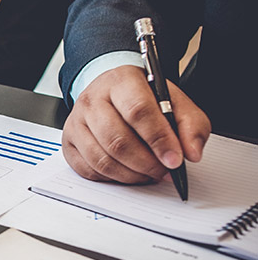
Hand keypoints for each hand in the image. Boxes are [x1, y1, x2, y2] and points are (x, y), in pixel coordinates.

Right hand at [61, 65, 210, 182]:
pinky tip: (127, 173)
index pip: (138, 111)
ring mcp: (76, 121)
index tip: (174, 160)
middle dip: (145, 163)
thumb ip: (191, 125)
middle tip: (163, 171)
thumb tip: (191, 153)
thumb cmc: (142, 97)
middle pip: (117, 140)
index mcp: (121, 82)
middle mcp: (93, 100)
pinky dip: (111, 178)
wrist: (111, 92)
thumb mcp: (175, 101)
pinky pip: (88, 169)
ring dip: (130, 174)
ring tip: (148, 174)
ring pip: (102, 159)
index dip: (158, 139)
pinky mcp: (68, 142)